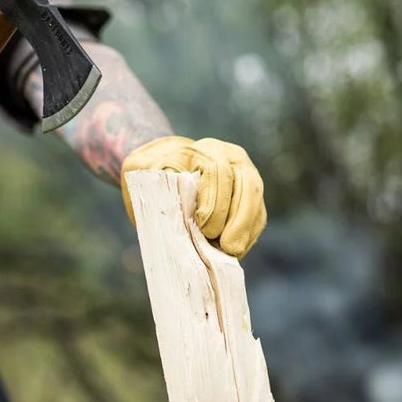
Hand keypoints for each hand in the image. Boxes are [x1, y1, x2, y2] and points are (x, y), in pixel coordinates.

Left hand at [121, 136, 266, 257]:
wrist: (165, 171)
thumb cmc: (152, 173)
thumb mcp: (143, 169)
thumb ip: (151, 177)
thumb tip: (171, 196)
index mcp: (207, 150)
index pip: (218, 172)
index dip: (214, 202)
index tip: (204, 228)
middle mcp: (232, 159)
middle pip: (247, 185)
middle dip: (238, 219)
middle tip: (225, 246)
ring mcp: (246, 177)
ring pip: (255, 202)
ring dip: (245, 229)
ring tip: (232, 251)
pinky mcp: (251, 198)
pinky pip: (258, 216)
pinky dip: (249, 234)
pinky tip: (237, 251)